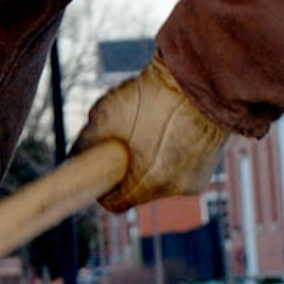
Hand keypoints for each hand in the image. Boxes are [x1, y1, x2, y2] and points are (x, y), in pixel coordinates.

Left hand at [74, 57, 228, 212]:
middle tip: (126, 143)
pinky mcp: (207, 167)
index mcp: (147, 182)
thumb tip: (75, 156)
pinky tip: (172, 129)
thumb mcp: (105, 115)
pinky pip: (180, 168)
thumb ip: (88, 144)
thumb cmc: (152, 96)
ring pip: (161, 179)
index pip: (115, 204)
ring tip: (152, 129)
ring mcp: (194, 179)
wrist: (199, 79)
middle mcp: (173, 188)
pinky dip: (173, 154)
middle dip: (130, 172)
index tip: (101, 173)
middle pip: (139, 191)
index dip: (104, 188)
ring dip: (152, 162)